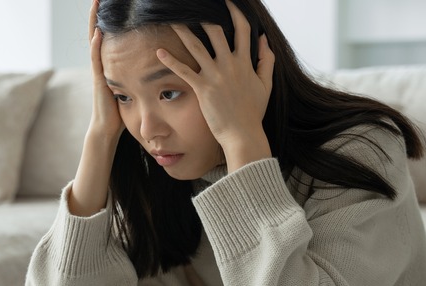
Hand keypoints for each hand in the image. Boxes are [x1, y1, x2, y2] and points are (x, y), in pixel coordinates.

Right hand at [87, 0, 123, 145]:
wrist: (107, 129)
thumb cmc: (120, 112)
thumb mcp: (129, 88)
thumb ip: (134, 76)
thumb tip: (150, 69)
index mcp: (109, 65)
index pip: (107, 37)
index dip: (108, 21)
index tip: (112, 5)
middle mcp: (101, 64)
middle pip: (97, 33)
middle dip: (98, 15)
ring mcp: (98, 71)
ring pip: (94, 42)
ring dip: (94, 23)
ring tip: (96, 5)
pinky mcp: (98, 80)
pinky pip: (96, 59)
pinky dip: (96, 46)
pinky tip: (98, 32)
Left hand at [156, 0, 274, 170]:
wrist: (242, 134)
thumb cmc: (253, 112)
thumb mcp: (265, 84)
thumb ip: (266, 60)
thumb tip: (264, 39)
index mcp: (245, 62)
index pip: (242, 29)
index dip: (235, 12)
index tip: (227, 2)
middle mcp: (229, 64)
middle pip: (215, 31)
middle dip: (203, 16)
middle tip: (192, 7)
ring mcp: (215, 75)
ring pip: (195, 46)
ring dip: (182, 30)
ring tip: (172, 19)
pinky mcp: (202, 88)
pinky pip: (183, 70)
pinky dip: (170, 60)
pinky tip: (159, 51)